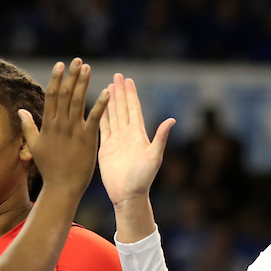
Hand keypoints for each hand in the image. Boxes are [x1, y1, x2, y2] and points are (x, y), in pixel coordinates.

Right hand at [18, 59, 109, 202]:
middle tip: (77, 60)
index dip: (56, 79)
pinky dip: (100, 104)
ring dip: (83, 83)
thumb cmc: (49, 169)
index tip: (60, 64)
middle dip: (71, 76)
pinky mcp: (87, 139)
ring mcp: (73, 131)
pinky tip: (107, 91)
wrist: (61, 187)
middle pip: (65, 94)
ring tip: (88, 67)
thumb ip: (28, 127)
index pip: (52, 96)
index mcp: (48, 125)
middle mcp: (60, 125)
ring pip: (78, 101)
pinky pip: (94, 117)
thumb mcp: (34, 146)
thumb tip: (21, 110)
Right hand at [98, 74, 175, 205]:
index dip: (131, 94)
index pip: (134, 109)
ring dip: (111, 101)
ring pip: (113, 115)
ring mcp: (116, 141)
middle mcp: (127, 135)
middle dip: (120, 92)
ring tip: (108, 86)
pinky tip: (98, 106)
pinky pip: (102, 128)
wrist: (128, 194)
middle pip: (123, 108)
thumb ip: (160, 137)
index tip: (128, 79)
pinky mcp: (105, 148)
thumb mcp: (154, 157)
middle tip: (117, 76)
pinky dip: (100, 116)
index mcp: (138, 134)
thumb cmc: (143, 178)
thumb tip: (172, 119)